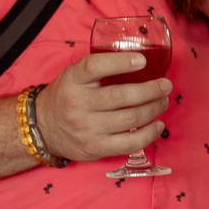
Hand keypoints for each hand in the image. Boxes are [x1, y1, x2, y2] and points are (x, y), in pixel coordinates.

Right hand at [35, 53, 170, 161]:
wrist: (43, 127)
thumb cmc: (67, 96)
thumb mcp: (74, 75)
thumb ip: (99, 67)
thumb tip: (140, 60)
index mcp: (73, 80)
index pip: (95, 66)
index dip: (121, 62)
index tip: (142, 60)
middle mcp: (77, 104)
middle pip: (122, 96)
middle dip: (151, 90)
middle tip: (165, 85)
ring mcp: (86, 128)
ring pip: (131, 118)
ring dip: (154, 108)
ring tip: (163, 101)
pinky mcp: (95, 148)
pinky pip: (129, 143)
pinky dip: (149, 133)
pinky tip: (157, 124)